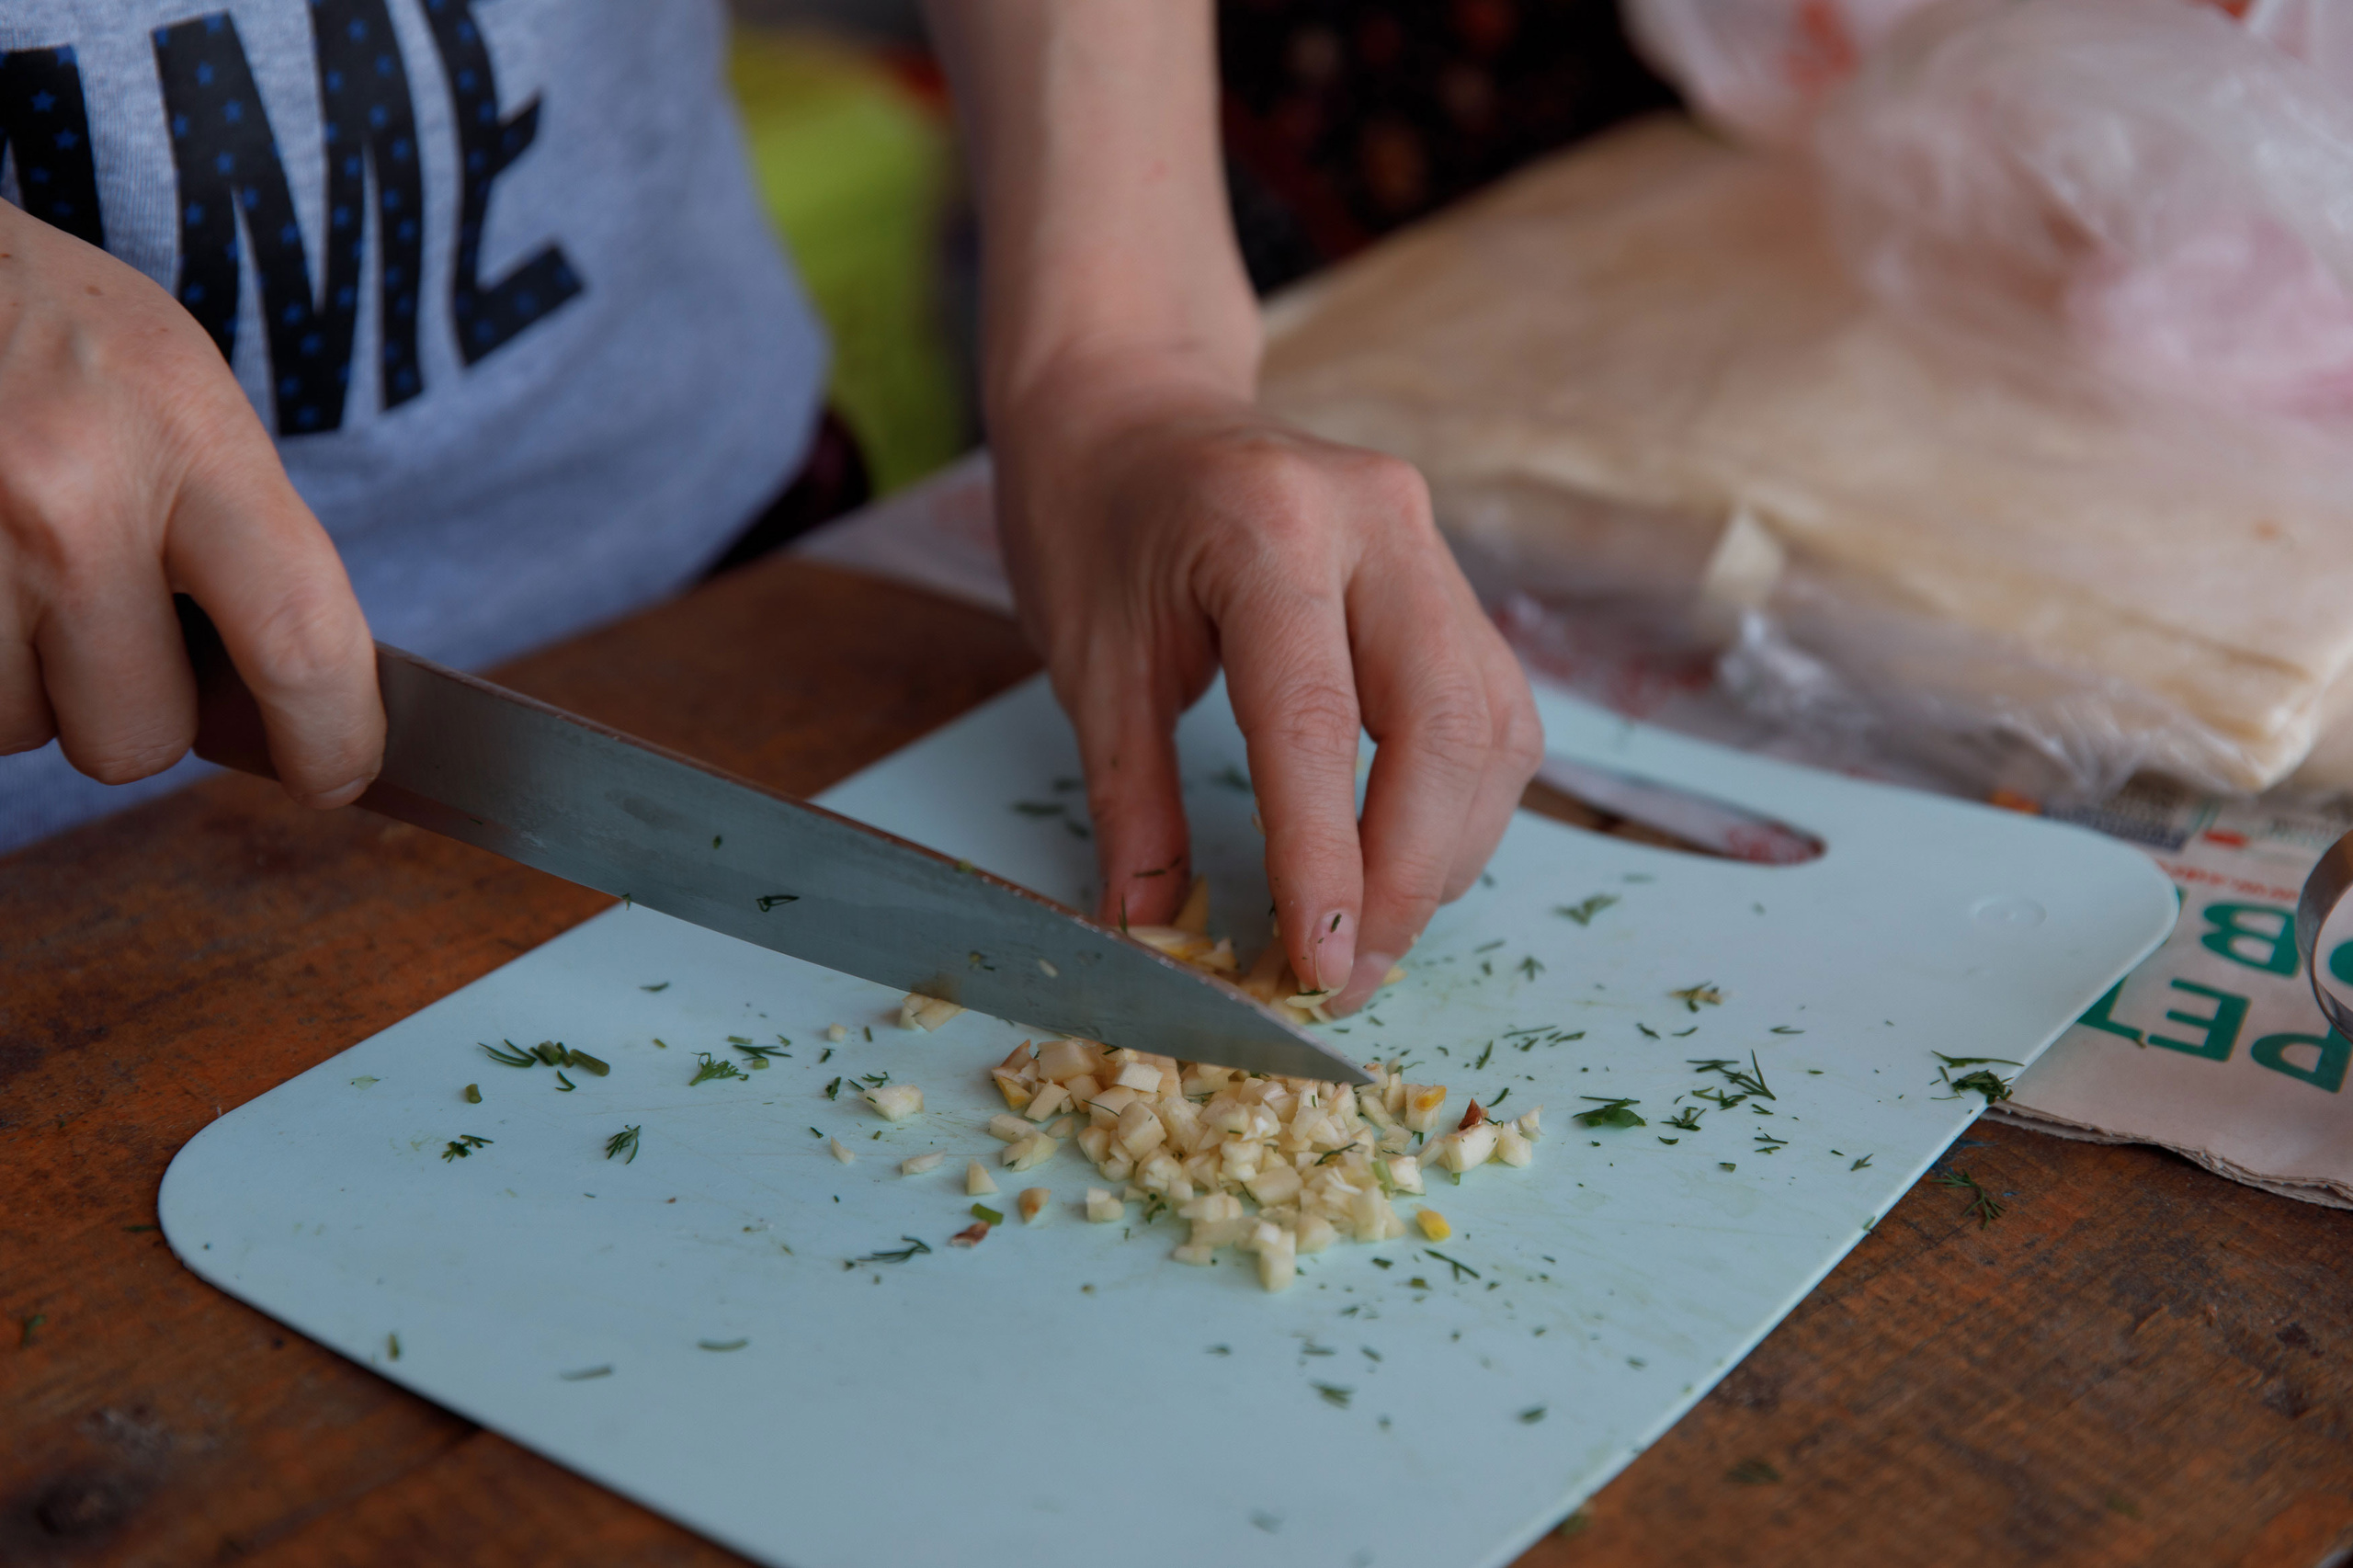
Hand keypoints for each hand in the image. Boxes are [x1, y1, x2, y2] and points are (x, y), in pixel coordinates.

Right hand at [0, 201, 380, 803]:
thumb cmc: (45, 328)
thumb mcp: (177, 391)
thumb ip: (239, 535)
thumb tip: (293, 703)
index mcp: (183, 432)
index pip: (301, 641)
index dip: (333, 738)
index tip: (337, 774)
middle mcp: (68, 496)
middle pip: (139, 735)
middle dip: (133, 708)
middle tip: (108, 620)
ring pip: (23, 731)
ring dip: (26, 684)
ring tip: (12, 570)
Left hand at [995, 363, 1543, 1013]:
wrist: (1129, 403)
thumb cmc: (1091, 519)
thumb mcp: (1089, 663)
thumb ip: (1132, 802)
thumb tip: (1155, 938)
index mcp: (1267, 526)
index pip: (1316, 718)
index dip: (1327, 857)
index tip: (1317, 966)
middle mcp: (1377, 521)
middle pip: (1445, 723)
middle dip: (1408, 874)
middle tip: (1349, 977)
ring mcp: (1428, 542)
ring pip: (1492, 724)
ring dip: (1447, 851)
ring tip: (1370, 936)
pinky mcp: (1450, 578)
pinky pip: (1491, 708)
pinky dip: (1461, 804)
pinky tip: (1404, 861)